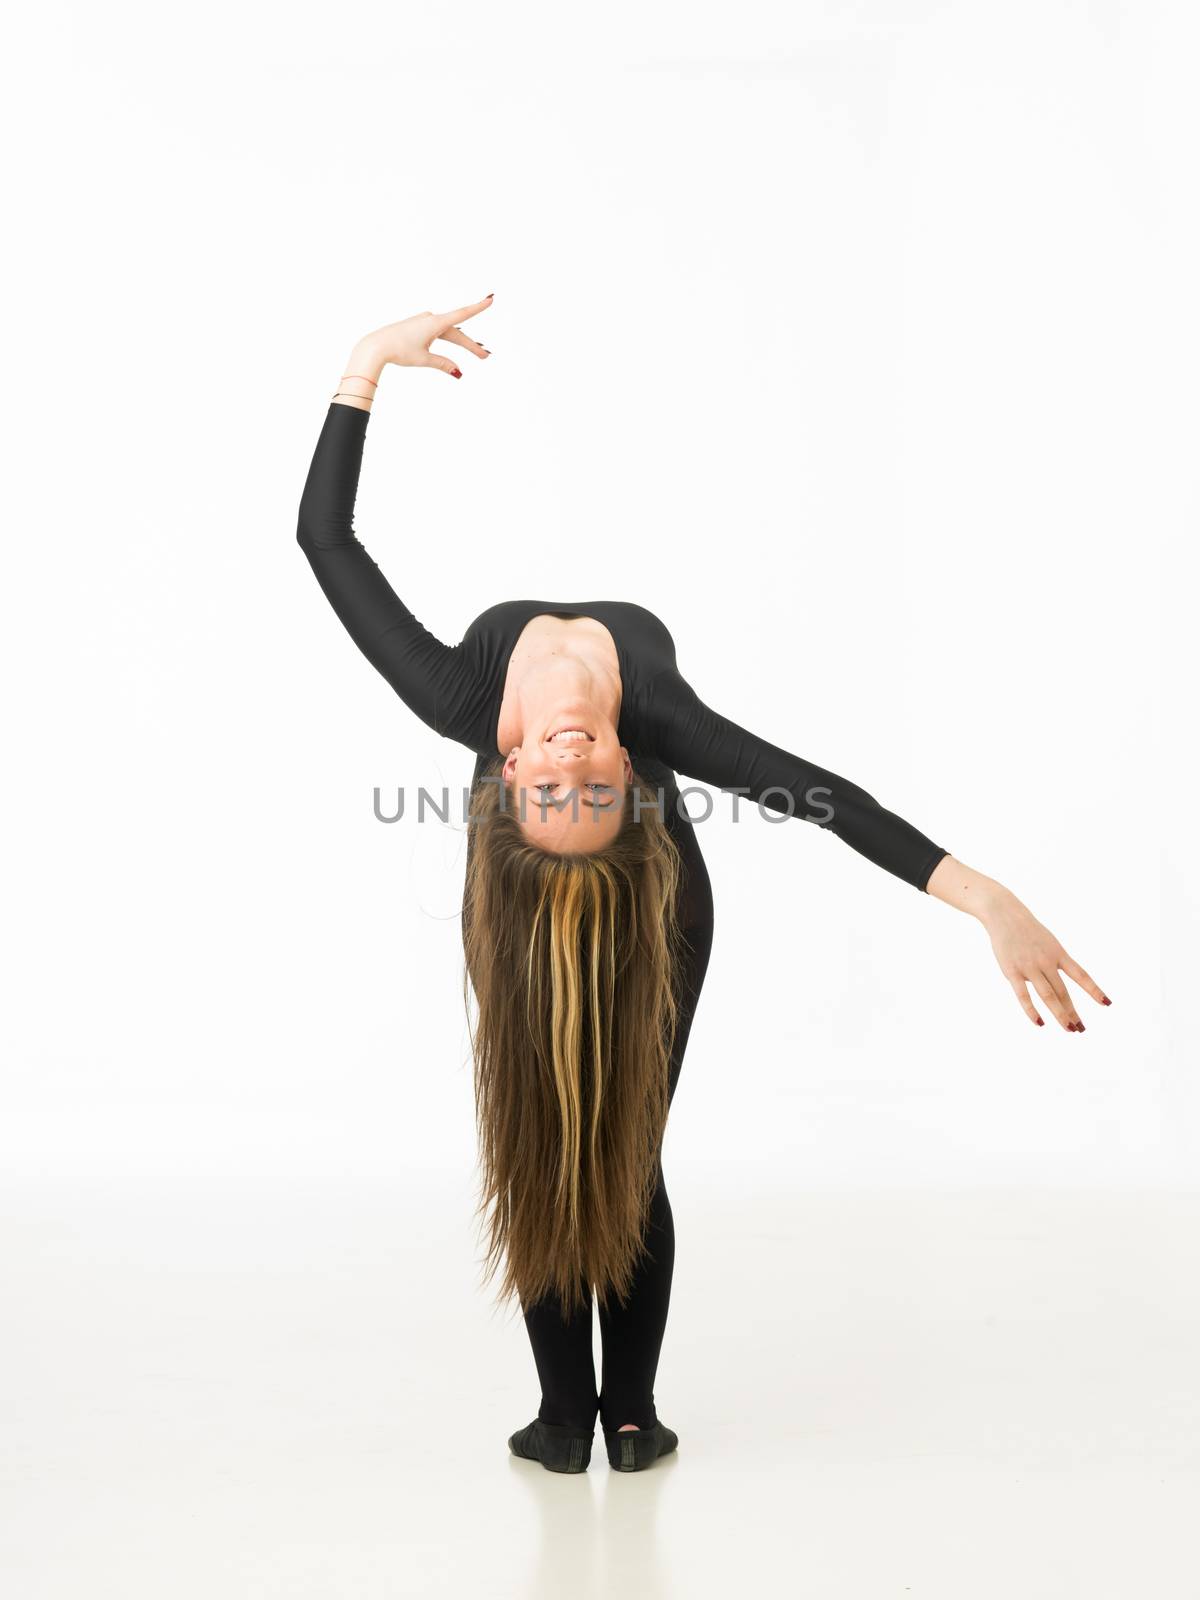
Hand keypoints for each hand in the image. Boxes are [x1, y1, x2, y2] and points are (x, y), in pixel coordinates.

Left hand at [357, 293, 494, 378]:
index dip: (478, 308)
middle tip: (485, 357)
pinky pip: (438, 333)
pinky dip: (448, 340)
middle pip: (457, 334)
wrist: (375, 346)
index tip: (490, 299)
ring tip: (475, 354)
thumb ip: (443, 364)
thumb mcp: (424, 360)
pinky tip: (452, 343)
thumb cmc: (398, 350)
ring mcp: (424, 322)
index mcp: (435, 323)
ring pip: (448, 333)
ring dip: (461, 343)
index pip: (462, 315)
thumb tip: (458, 372)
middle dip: (471, 346)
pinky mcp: (417, 327)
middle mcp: (431, 319)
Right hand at [981, 888, 1110, 1031]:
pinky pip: (1023, 995)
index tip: (1107, 1004)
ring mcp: (1030, 967)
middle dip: (1073, 1012)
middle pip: (1063, 992)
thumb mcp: (1048, 942)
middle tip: (1080, 1029)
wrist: (1004, 914)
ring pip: (1048, 996)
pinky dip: (1032, 1011)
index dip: (1094, 990)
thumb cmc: (1027, 930)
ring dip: (1060, 1014)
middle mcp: (1047, 961)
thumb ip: (1054, 962)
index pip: (1081, 975)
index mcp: (1058, 953)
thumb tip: (1058, 984)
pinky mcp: (1012, 972)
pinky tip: (1040, 1023)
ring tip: (1069, 1029)